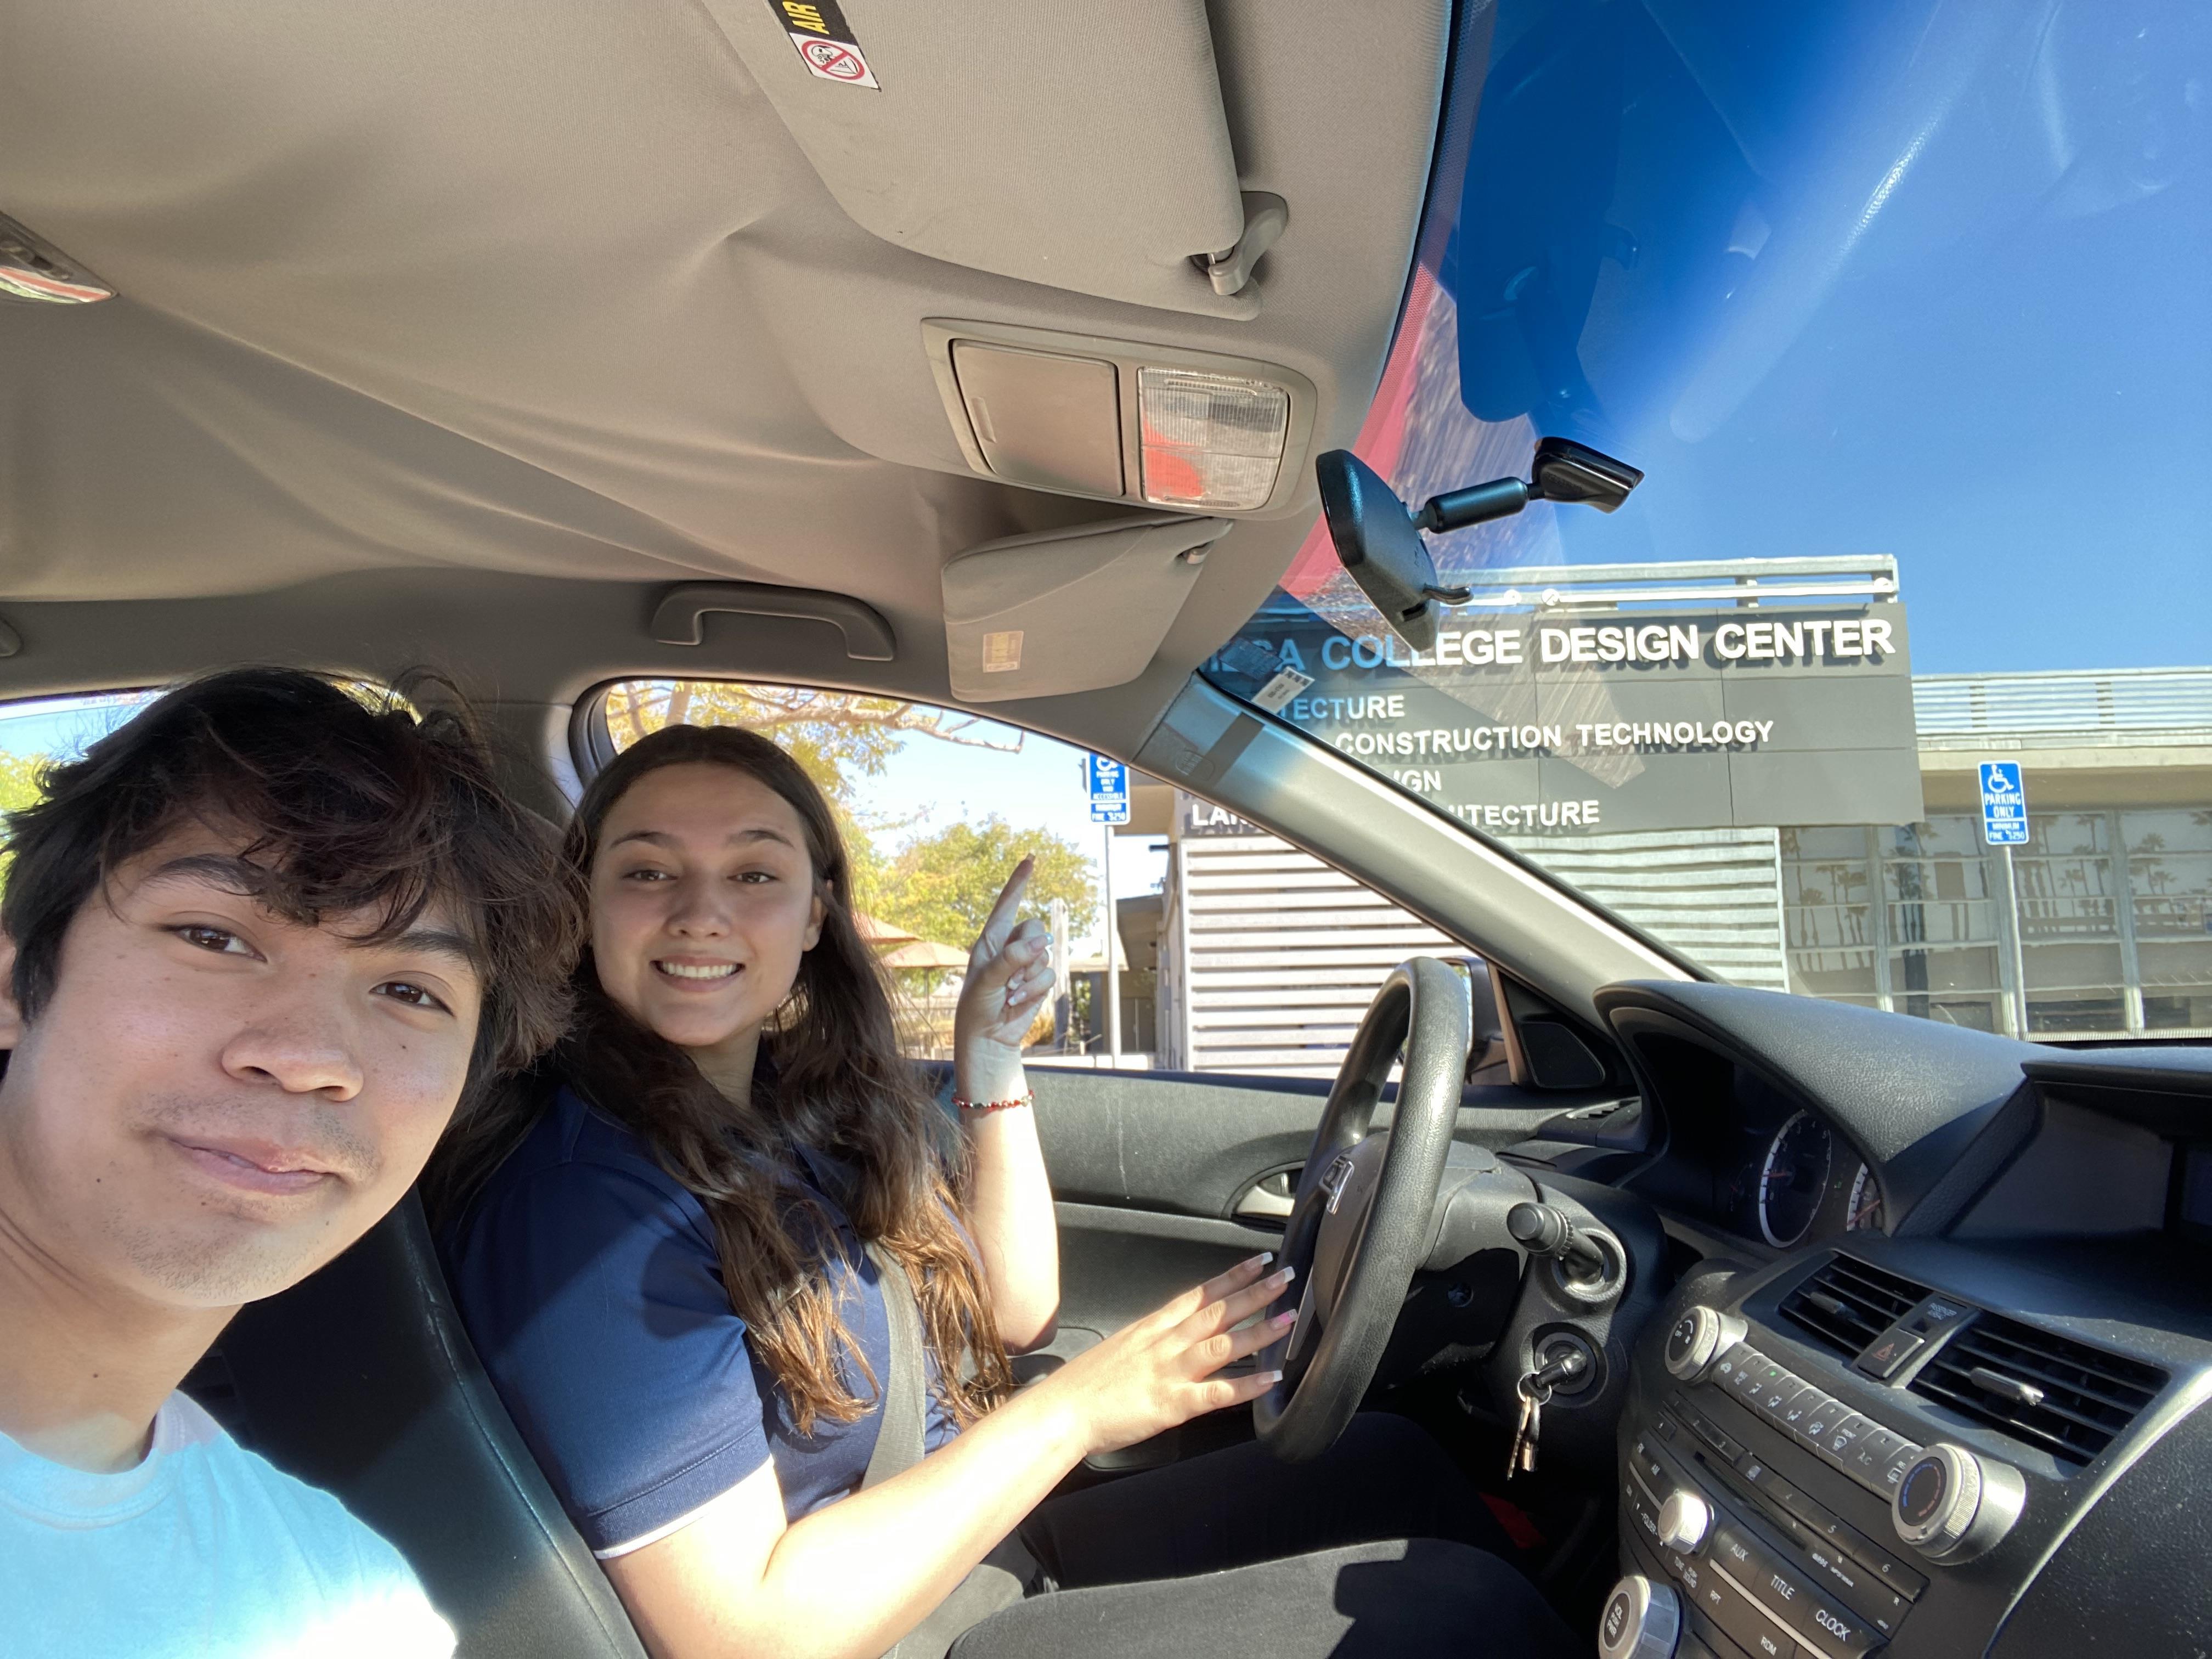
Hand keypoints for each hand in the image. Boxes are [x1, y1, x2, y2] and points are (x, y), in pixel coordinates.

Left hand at [953, 857, 1053, 1096]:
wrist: (987, 1039)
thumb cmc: (976, 1009)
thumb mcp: (986, 982)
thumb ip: (1011, 959)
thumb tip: (1042, 943)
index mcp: (990, 940)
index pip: (1007, 904)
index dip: (1019, 881)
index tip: (1030, 858)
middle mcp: (1009, 947)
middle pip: (1035, 928)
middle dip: (1028, 950)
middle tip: (1009, 976)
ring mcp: (1025, 964)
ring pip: (1045, 954)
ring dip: (1028, 977)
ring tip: (1008, 994)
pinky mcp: (1038, 981)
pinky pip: (1049, 975)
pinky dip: (1035, 989)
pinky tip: (1016, 1002)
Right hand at [1035, 1253, 1295, 1457]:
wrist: (1060, 1411)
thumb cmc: (1085, 1385)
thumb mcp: (1120, 1348)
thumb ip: (1151, 1340)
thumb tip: (1174, 1335)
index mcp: (1152, 1328)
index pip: (1199, 1294)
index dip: (1231, 1276)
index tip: (1258, 1261)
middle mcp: (1164, 1343)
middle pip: (1217, 1311)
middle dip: (1254, 1292)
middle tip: (1286, 1276)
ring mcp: (1169, 1372)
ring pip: (1223, 1344)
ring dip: (1259, 1330)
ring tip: (1289, 1318)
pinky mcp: (1171, 1404)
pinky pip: (1216, 1392)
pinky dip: (1247, 1385)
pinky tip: (1271, 1378)